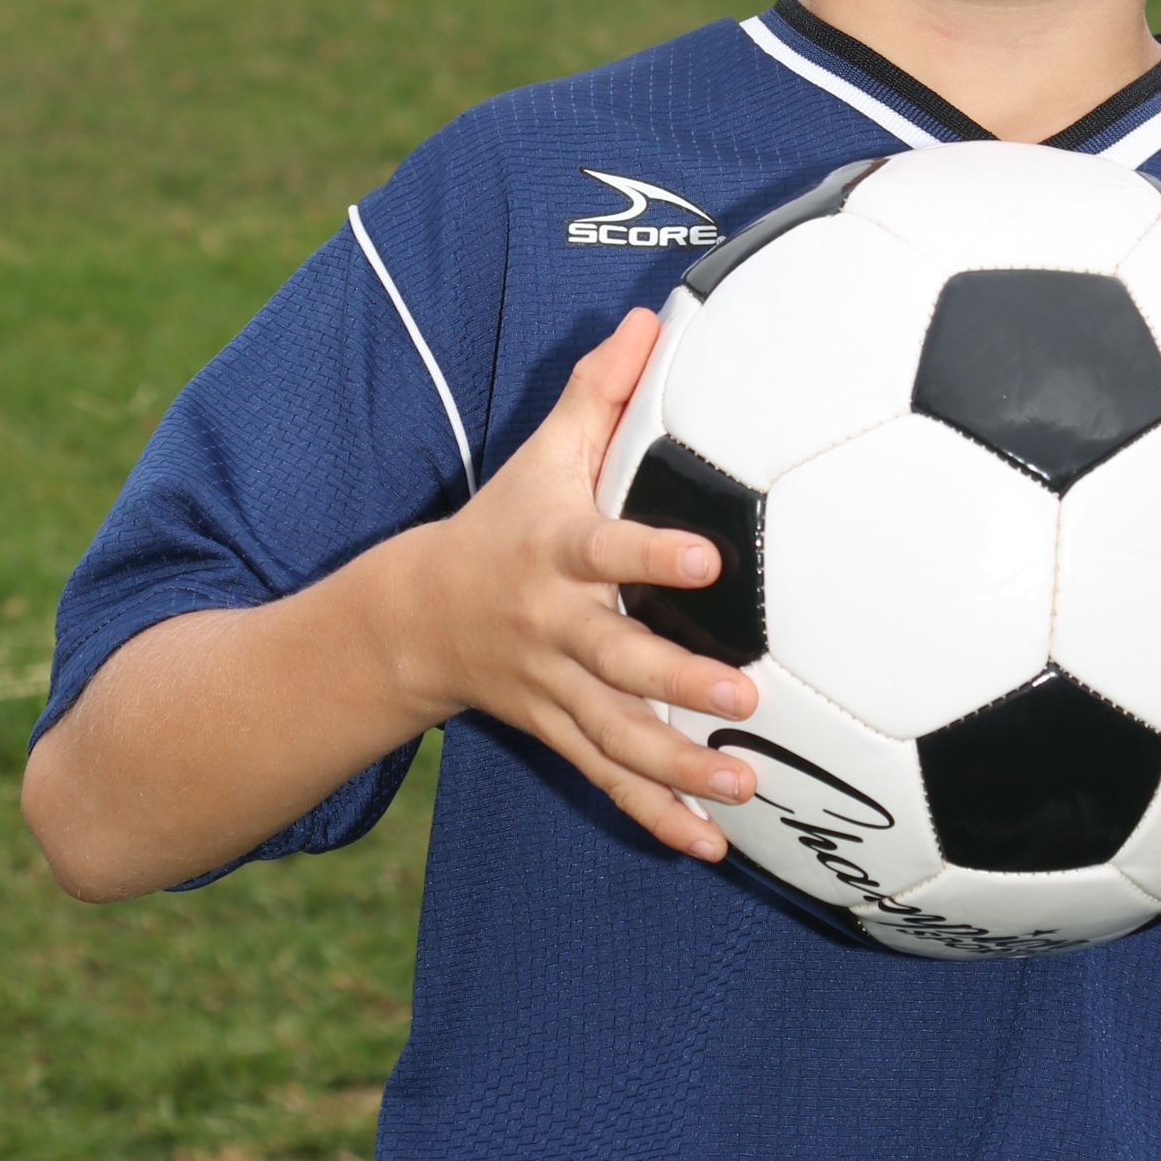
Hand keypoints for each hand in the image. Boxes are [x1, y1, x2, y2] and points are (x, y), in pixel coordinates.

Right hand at [401, 307, 757, 859]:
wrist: (415, 618)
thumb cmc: (505, 521)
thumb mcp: (542, 452)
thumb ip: (600, 389)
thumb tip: (652, 316)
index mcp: (555, 552)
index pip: (605, 547)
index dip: (652, 553)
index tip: (708, 555)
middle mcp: (554, 626)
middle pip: (617, 658)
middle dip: (678, 680)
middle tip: (744, 697)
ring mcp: (554, 688)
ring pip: (617, 733)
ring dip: (679, 766)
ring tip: (744, 788)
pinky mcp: (558, 730)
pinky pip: (607, 779)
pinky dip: (653, 815)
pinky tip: (707, 845)